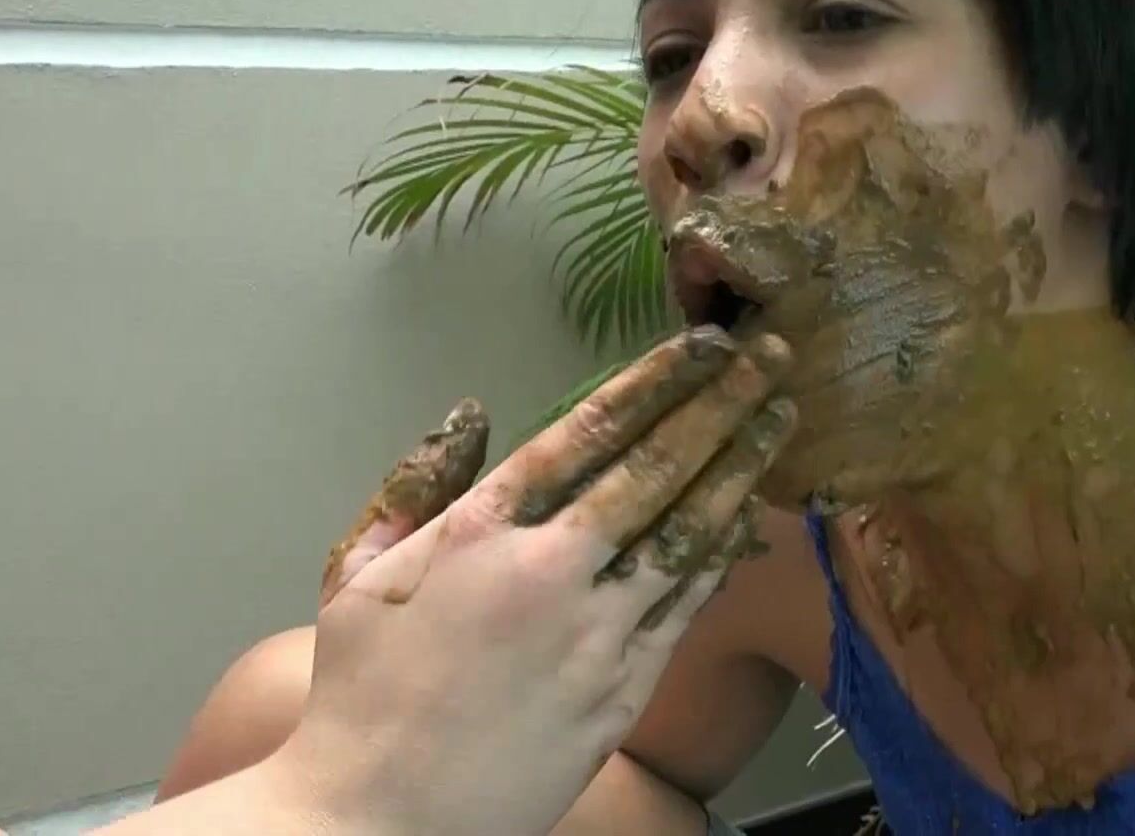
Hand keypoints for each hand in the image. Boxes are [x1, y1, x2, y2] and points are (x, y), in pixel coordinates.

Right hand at [280, 327, 794, 835]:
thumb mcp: (355, 574)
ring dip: (739, 469)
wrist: (379, 818)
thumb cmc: (359, 696)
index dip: (655, 381)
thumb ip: (413, 485)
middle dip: (719, 405)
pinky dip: (722, 556)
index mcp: (480, 530)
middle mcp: (548, 570)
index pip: (587, 432)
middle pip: (654, 469)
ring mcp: (594, 632)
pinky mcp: (623, 690)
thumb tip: (470, 413)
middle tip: (770, 358)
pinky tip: (749, 520)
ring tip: (779, 420)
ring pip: (687, 532)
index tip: (703, 344)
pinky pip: (687, 607)